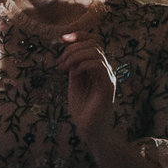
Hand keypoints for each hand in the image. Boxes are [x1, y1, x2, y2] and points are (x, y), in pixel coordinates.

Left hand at [56, 32, 118, 153]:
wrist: (90, 132)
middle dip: (72, 48)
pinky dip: (83, 65)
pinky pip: (98, 66)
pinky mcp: (107, 87)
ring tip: (63, 68)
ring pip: (95, 52)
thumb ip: (74, 68)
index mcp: (98, 67)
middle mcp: (106, 70)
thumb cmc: (83, 110)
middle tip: (59, 63)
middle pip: (94, 43)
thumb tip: (69, 53)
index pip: (94, 41)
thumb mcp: (74, 84)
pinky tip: (73, 74)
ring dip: (74, 57)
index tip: (62, 39)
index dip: (79, 35)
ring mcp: (108, 77)